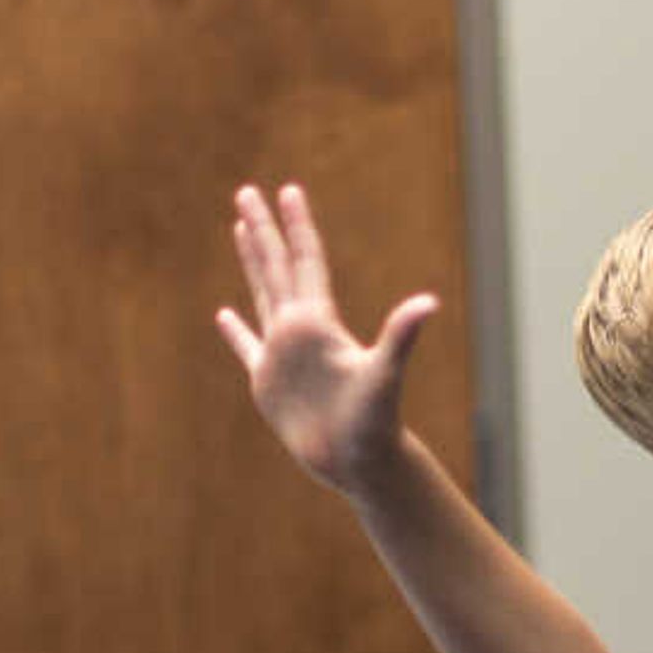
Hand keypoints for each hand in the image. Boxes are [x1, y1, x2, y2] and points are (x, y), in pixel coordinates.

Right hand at [216, 181, 438, 495]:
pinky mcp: (268, 382)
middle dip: (263, 229)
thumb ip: (402, 335)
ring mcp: (282, 353)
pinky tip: (224, 314)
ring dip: (252, 262)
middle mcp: (300, 329)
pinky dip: (234, 331)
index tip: (289, 190)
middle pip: (277, 266)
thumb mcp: (385, 374)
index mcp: (319, 322)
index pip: (305, 261)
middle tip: (248, 190)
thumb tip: (429, 304)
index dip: (296, 226)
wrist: (361, 461)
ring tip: (240, 229)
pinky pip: (247, 347)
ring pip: (262, 294)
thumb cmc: (375, 421)